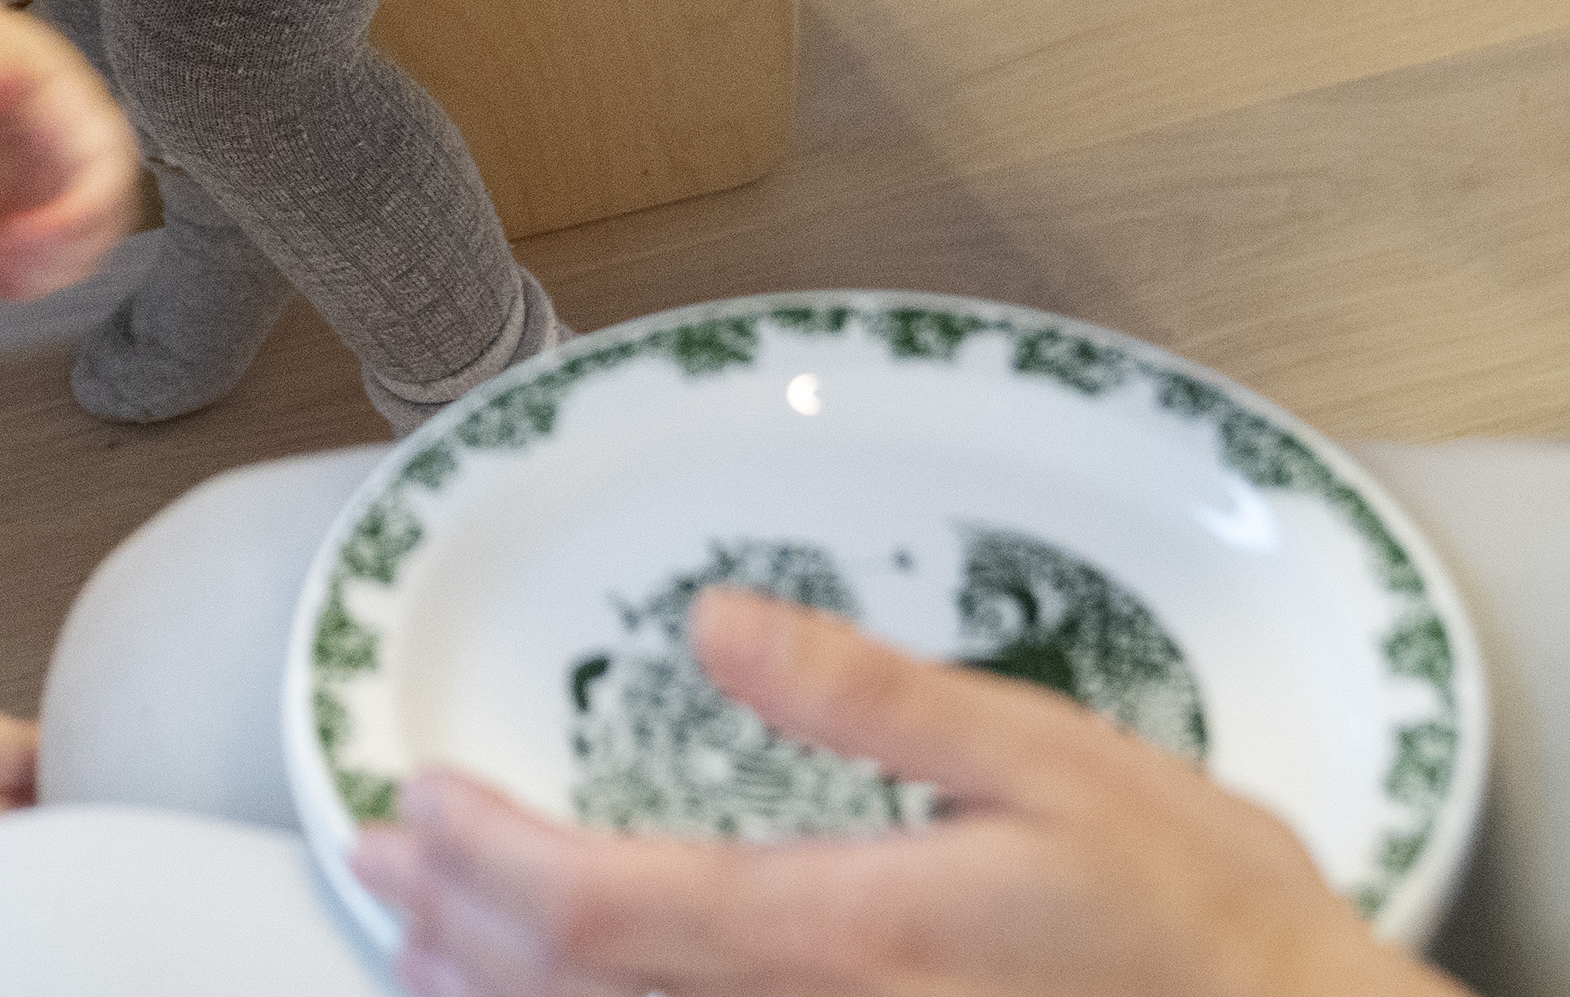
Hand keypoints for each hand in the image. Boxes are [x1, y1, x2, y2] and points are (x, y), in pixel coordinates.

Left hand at [0, 0, 135, 298]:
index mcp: (63, 94)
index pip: (107, 160)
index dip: (82, 210)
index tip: (22, 234)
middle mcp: (68, 140)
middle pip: (104, 214)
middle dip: (63, 253)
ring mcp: (46, 178)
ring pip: (78, 244)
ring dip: (42, 273)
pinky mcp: (18, 206)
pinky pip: (39, 256)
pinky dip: (16, 277)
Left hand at [352, 587, 1419, 996]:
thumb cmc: (1198, 919)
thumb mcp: (1052, 762)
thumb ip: (871, 697)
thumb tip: (719, 622)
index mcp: (852, 934)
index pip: (607, 908)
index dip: (483, 859)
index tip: (410, 797)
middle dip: (453, 928)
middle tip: (371, 862)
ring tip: (423, 946)